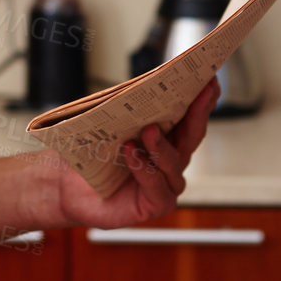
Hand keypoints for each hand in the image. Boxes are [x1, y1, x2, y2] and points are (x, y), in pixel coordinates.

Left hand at [49, 77, 219, 228]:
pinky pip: (156, 185)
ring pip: (173, 162)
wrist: (70, 189)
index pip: (189, 115)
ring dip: (161, 144)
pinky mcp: (157, 204)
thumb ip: (127, 108)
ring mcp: (168, 183)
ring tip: (148, 129)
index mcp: (167, 137)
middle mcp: (172, 159)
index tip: (210, 77)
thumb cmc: (91, 155)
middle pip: (192, 134)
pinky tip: (130, 153)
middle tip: (201, 91)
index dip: (203, 98)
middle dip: (198, 112)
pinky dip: (142, 168)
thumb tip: (141, 82)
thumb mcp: (108, 125)